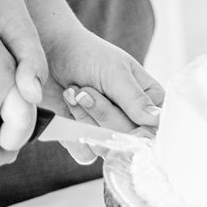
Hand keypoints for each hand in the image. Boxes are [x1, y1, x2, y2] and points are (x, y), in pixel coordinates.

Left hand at [43, 25, 163, 164]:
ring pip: (106, 148)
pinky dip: (72, 132)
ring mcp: (108, 132)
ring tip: (74, 92)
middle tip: (85, 89)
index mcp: (149, 102)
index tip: (117, 107)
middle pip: (128, 142)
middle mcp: (132, 121)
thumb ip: (135, 98)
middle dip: (103, 113)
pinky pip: (85, 154)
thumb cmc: (86, 54)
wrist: (48, 51)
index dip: (137, 129)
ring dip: (84, 119)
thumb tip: (158, 120)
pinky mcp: (85, 140)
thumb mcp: (114, 70)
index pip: (153, 131)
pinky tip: (67, 106)